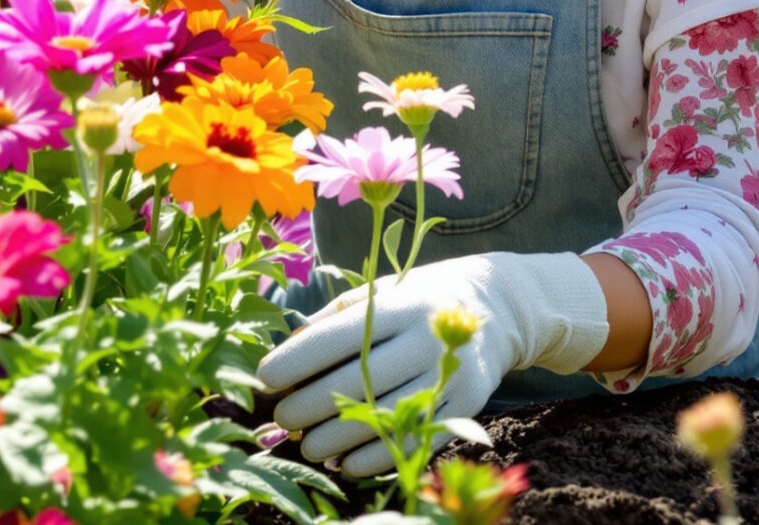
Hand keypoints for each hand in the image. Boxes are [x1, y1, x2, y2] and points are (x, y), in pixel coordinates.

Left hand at [254, 252, 607, 476]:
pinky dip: (375, 459)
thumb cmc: (413, 302)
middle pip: (355, 382)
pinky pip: (413, 442)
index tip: (264, 379)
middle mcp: (424, 339)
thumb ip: (332, 320)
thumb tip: (283, 353)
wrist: (494, 310)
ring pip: (382, 418)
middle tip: (281, 420)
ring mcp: (448, 375)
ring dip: (336, 440)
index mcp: (396, 306)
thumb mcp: (376, 295)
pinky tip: (346, 464)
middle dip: (308, 406)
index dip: (295, 361)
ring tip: (308, 447)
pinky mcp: (465, 406)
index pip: (336, 337)